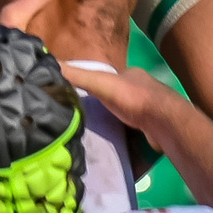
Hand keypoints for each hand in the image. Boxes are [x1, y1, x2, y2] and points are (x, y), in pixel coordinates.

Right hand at [61, 62, 187, 147]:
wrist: (164, 123)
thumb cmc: (132, 98)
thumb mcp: (100, 82)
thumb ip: (76, 75)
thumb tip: (48, 62)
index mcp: (132, 76)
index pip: (108, 79)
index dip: (94, 86)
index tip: (78, 99)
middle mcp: (144, 92)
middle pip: (118, 101)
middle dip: (104, 110)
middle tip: (85, 122)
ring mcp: (151, 113)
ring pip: (127, 120)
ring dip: (114, 128)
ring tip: (95, 138)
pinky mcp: (155, 132)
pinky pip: (136, 137)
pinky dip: (125, 143)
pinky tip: (113, 151)